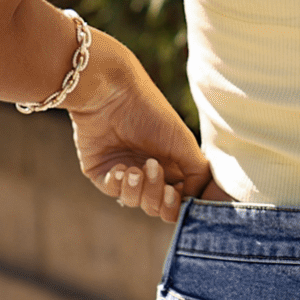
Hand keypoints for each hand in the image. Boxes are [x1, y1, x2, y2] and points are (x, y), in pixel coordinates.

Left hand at [67, 36, 216, 223]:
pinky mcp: (102, 172)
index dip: (178, 205)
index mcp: (172, 165)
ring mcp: (126, 172)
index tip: (177, 195)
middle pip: (157, 206)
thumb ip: (197, 173)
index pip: (178, 199)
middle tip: (153, 167)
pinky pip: (113, 191)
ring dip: (138, 189)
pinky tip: (121, 168)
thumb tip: (195, 200)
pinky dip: (119, 184)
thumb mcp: (184, 142)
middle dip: (158, 195)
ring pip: (136, 202)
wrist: (111, 93)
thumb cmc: (150, 112)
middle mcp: (150, 171)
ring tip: (136, 168)